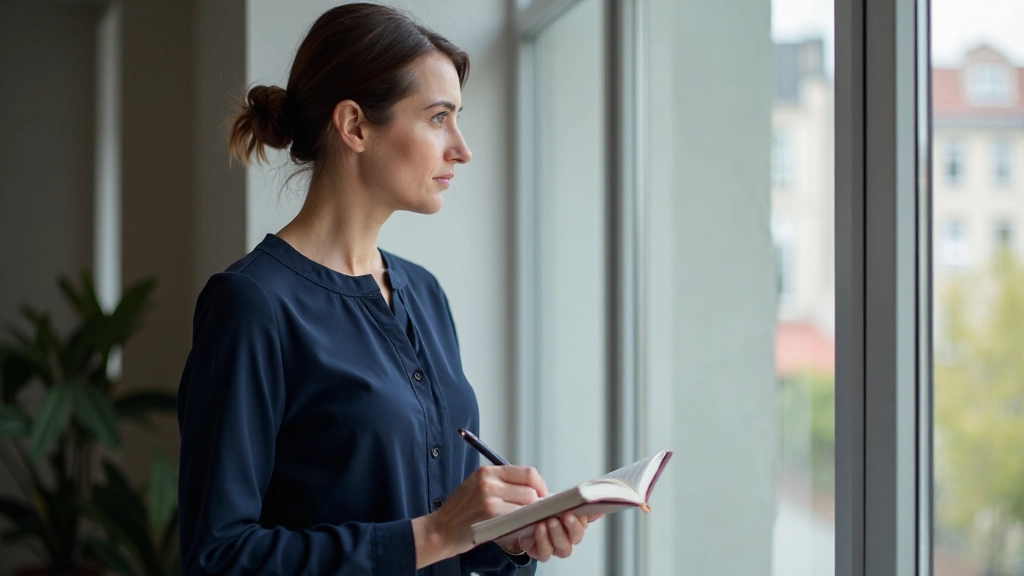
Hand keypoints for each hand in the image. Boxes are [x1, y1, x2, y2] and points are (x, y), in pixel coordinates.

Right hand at [412, 466, 547, 567]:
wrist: (442, 529)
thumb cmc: (462, 512)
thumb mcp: (479, 487)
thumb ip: (503, 484)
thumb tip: (533, 489)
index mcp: (487, 471)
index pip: (526, 472)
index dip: (539, 484)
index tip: (542, 494)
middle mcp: (488, 480)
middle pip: (530, 486)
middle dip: (538, 500)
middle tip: (536, 510)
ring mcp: (489, 496)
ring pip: (527, 501)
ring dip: (531, 512)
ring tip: (526, 518)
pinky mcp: (490, 513)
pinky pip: (518, 515)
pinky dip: (523, 521)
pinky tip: (519, 526)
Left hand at [506, 512, 603, 561]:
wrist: (523, 520)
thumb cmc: (544, 511)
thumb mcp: (560, 503)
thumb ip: (579, 504)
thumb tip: (599, 505)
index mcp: (574, 526)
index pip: (584, 525)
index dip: (582, 520)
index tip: (578, 510)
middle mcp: (567, 539)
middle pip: (576, 538)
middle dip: (572, 527)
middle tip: (566, 515)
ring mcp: (555, 548)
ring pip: (563, 547)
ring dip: (557, 533)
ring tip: (550, 520)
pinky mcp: (541, 553)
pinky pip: (545, 552)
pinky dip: (543, 540)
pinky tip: (540, 527)